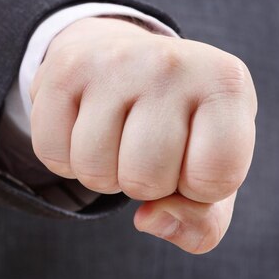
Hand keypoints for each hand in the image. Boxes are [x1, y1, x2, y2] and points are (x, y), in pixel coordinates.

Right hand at [30, 17, 256, 253]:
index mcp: (226, 83)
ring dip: (103, 173)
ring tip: (118, 136)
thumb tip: (147, 219)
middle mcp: (171, 63)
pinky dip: (66, 158)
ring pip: (94, 171)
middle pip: (146, 180)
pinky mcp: (65, 69)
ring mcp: (114, 62)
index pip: (214, 179)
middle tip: (148, 147)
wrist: (127, 57)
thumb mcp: (212, 167)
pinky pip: (52, 154)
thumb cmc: (178, 124)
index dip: (198, 188)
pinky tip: (85, 127)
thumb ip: (203, 220)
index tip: (194, 156)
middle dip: (145, 183)